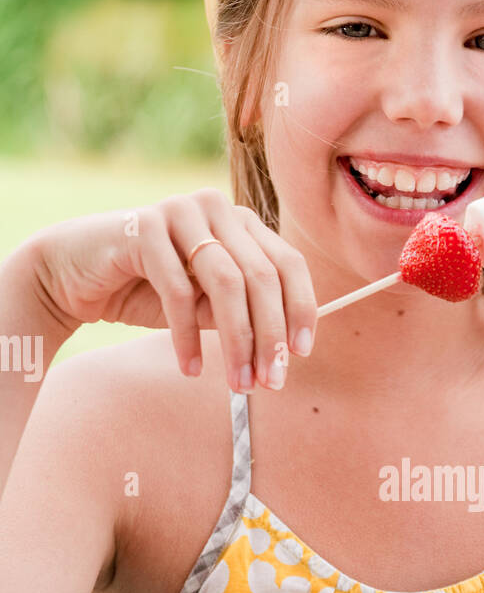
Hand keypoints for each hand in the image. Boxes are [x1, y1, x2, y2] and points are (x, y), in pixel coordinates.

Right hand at [27, 189, 317, 391]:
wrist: (73, 275)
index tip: (301, 354)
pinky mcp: (144, 226)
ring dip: (237, 341)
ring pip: (227, 283)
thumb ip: (243, 314)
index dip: (301, 309)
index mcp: (240, 221)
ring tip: (238, 384)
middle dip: (270, 336)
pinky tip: (190, 368)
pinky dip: (187, 337)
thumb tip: (287, 349)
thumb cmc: (147, 291)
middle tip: (270, 382)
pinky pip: (177, 290)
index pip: (288, 263)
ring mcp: (181, 211)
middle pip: (263, 276)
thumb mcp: (206, 306)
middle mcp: (216, 208)